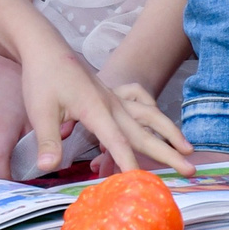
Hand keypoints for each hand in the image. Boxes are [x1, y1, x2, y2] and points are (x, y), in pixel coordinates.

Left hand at [21, 46, 191, 175]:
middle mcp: (111, 104)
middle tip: (189, 170)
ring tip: (188, 148)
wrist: (45, 47)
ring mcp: (114, 97)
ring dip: (169, 132)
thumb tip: (48, 168)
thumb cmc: (43, 77)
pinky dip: (152, 112)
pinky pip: (140, 101)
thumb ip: (48, 140)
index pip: (117, 142)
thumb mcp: (39, 111)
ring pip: (149, 115)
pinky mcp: (112, 93)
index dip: (129, 163)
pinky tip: (157, 120)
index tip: (142, 182)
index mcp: (95, 110)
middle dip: (167, 153)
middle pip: (144, 132)